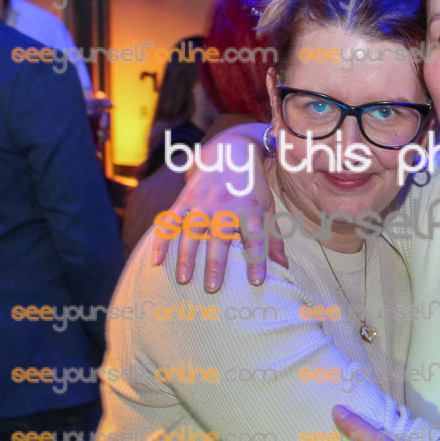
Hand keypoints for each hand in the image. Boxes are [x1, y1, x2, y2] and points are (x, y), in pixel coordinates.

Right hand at [150, 127, 286, 290]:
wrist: (230, 152)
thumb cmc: (253, 188)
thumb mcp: (267, 208)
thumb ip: (272, 238)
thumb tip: (284, 268)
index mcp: (251, 208)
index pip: (255, 237)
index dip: (257, 259)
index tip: (256, 282)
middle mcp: (226, 206)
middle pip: (220, 237)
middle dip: (216, 263)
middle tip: (212, 288)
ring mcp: (203, 202)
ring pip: (192, 232)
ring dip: (186, 256)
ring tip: (184, 280)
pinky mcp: (185, 199)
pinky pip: (170, 221)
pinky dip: (161, 240)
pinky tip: (155, 261)